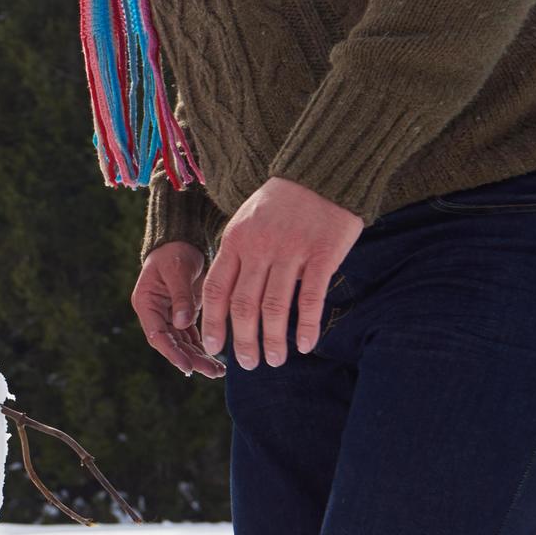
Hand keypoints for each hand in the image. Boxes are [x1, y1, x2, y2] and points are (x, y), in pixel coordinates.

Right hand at [133, 241, 223, 378]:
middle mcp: (154, 314)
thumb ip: (181, 296)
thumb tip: (182, 323)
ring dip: (199, 358)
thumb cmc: (175, 253)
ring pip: (182, 344)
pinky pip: (191, 338)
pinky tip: (217, 360)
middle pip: (171, 344)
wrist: (180, 243)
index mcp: (146, 303)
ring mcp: (168, 317)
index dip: (171, 353)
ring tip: (218, 371)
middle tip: (211, 372)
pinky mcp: (182, 316)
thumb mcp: (177, 270)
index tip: (187, 367)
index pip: (157, 335)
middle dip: (190, 360)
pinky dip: (203, 348)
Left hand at [201, 177, 362, 368]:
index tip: (214, 347)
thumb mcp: (246, 220)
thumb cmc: (282, 201)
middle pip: (244, 306)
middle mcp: (259, 248)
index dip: (213, 323)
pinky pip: (310, 298)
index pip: (216, 290)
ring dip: (273, 340)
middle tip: (247, 363)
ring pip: (275, 307)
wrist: (321, 171)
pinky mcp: (322, 254)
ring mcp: (291, 251)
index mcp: (235, 241)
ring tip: (273, 360)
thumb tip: (225, 297)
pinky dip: (307, 326)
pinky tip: (305, 344)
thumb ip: (236, 255)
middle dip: (243, 340)